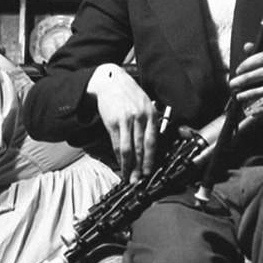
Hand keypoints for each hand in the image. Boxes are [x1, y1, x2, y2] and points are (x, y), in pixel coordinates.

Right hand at [87, 64, 158, 181]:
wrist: (110, 81)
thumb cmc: (128, 94)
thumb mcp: (145, 104)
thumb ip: (149, 122)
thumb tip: (151, 145)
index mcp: (151, 114)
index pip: (152, 141)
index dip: (150, 159)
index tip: (149, 172)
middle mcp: (140, 117)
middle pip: (141, 148)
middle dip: (140, 167)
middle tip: (139, 180)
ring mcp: (126, 120)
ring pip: (129, 149)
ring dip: (129, 166)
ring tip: (129, 177)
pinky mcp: (113, 122)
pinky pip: (117, 144)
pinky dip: (119, 157)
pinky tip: (120, 164)